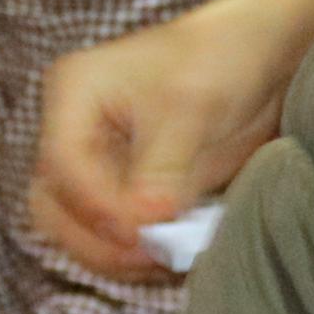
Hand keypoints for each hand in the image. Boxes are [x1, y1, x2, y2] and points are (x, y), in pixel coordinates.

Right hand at [27, 0, 313, 280]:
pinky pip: (113, 232)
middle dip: (94, 240)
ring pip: (76, 227)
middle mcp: (73, 133)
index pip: (61, 164)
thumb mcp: (189, 109)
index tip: (143, 232)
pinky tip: (172, 254)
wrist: (261, 55)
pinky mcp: (126, 188)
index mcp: (72, 95)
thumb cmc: (220, 59)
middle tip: (150, 255)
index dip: (96, 206)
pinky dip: (136, 252)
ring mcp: (98, 164)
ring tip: (166, 258)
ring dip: (114, 254)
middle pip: (52, 204)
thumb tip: (144, 228)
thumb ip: (161, 170)